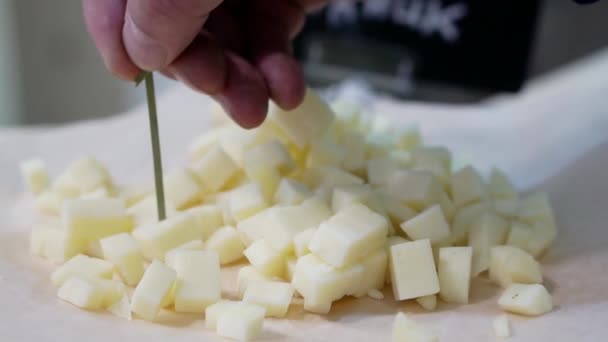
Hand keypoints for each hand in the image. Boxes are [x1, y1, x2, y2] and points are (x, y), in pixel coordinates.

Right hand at [83, 0, 326, 127]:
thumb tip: (140, 56)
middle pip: (175, 28)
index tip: (132, 75)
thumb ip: (157, 10)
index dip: (118, 32)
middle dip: (200, 69)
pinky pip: (270, 37)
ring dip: (241, 81)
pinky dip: (277, 69)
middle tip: (224, 95)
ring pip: (226, 43)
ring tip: (257, 107)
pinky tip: (286, 89)